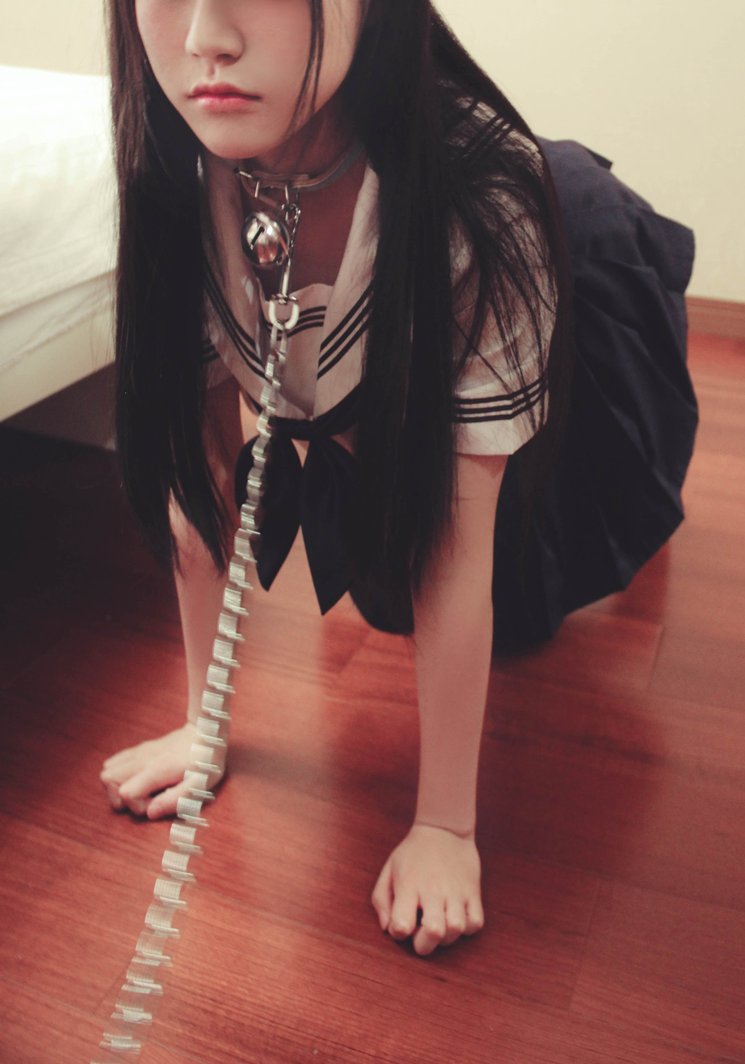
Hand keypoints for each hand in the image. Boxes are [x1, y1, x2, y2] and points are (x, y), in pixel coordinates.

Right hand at [100, 722, 224, 818]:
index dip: (138, 806)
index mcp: (157, 769)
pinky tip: (137, 780)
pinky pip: (114, 762)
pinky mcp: (138, 750)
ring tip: (140, 791)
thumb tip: (150, 813)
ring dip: (117, 787)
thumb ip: (174, 800)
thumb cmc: (205, 762)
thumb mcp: (198, 786)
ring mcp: (139, 752)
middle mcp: (143, 759)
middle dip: (121, 798)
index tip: (157, 803)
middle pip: (108, 780)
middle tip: (145, 799)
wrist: (205, 733)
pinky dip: (118, 776)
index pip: (126, 793)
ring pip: (107, 771)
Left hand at [371, 823, 484, 955]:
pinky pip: (475, 922)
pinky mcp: (473, 891)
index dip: (399, 932)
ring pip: (457, 929)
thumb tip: (388, 929)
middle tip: (420, 936)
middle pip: (434, 932)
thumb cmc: (412, 854)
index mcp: (408, 885)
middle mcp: (433, 890)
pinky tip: (456, 917)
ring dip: (446, 937)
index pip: (402, 925)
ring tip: (439, 925)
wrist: (444, 828)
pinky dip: (467, 928)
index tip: (401, 923)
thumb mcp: (389, 870)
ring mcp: (456, 891)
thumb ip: (381, 902)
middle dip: (424, 945)